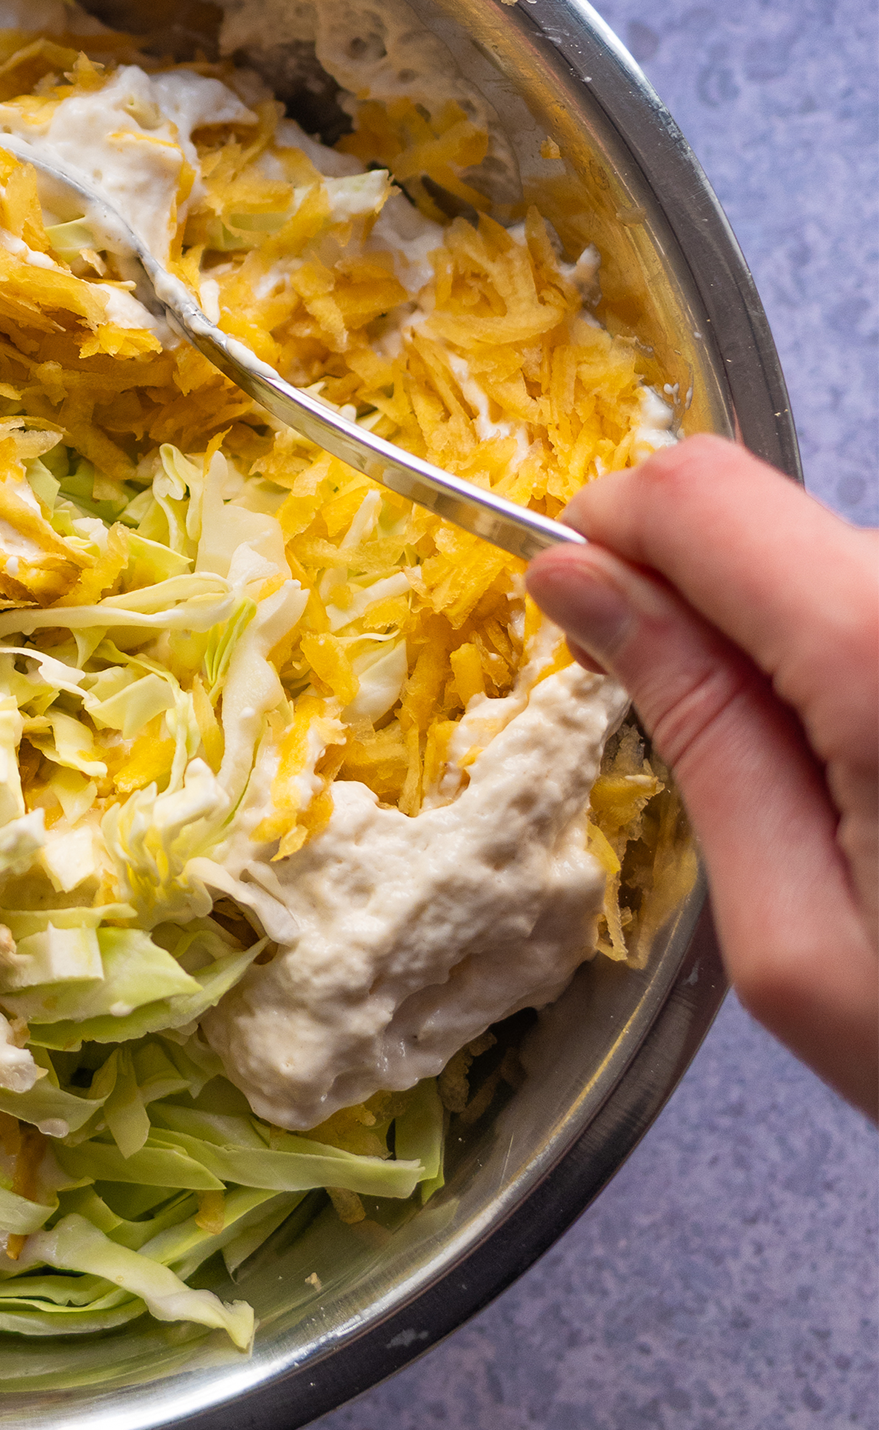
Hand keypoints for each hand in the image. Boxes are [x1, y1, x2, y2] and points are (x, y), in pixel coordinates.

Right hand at [529, 437, 878, 1118]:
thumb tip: (581, 586)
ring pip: (849, 567)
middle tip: (696, 740)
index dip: (611, 539)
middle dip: (701, 604)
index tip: (579, 621)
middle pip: (778, 524)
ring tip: (833, 794)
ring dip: (795, 647)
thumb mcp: (795, 934)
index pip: (704, 496)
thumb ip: (696, 731)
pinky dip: (865, 671)